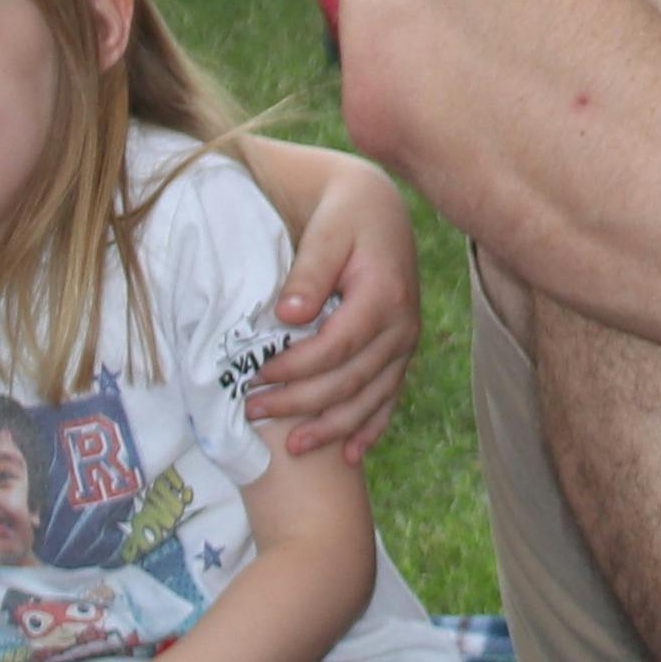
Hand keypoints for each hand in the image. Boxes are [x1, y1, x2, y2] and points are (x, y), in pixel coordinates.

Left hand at [244, 161, 418, 457]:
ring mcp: (405, 343)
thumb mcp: (326, 230)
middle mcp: (402, 326)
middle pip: (350, 381)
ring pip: (371, 398)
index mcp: (384, 296)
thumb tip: (289, 315)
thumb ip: (310, 273)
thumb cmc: (345, 215)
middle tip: (255, 412)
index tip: (257, 377)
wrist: (378, 207)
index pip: (336, 348)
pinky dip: (371, 428)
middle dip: (301, 403)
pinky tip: (351, 454)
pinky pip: (389, 398)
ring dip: (333, 427)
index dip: (295, 368)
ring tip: (294, 447)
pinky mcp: (402, 352)